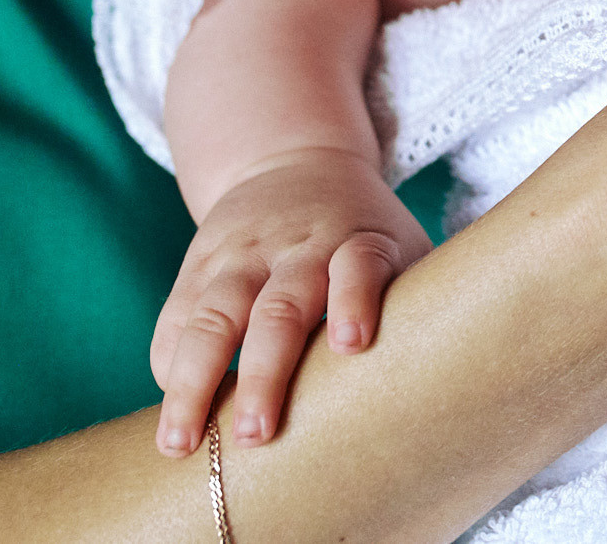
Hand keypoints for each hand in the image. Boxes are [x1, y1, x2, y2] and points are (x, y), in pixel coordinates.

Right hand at [151, 146, 432, 456]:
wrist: (298, 161)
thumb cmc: (368, 234)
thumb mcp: (401, 248)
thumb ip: (415, 304)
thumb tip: (437, 391)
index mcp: (361, 241)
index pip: (362, 264)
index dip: (356, 298)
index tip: (352, 343)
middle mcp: (300, 246)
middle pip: (281, 307)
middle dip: (266, 372)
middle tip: (256, 435)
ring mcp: (244, 253)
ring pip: (213, 314)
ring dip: (194, 381)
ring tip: (179, 444)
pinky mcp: (201, 262)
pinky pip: (177, 314)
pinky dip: (169, 362)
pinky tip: (171, 408)